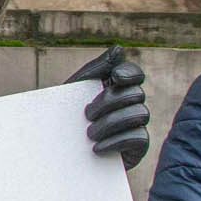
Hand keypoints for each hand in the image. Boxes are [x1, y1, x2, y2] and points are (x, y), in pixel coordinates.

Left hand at [64, 45, 150, 168]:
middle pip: (136, 93)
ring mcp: (138, 123)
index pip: (136, 73)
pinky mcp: (139, 145)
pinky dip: (116, 141)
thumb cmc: (69, 115)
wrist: (60, 151)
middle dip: (109, 102)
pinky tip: (97, 148)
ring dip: (111, 123)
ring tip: (89, 134)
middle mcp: (133, 102)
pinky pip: (138, 137)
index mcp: (118, 86)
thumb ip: (97, 68)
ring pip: (139, 114)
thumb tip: (119, 48)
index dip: (130, 73)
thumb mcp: (78, 89)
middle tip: (86, 114)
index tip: (115, 77)